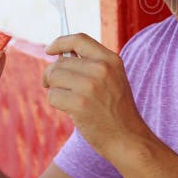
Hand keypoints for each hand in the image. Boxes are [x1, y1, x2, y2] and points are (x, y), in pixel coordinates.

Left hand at [43, 33, 147, 156]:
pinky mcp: (80, 103)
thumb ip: (92, 64)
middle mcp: (102, 69)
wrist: (128, 137)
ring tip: (70, 100)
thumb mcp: (113, 79)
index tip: (50, 50)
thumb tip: (60, 55)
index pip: (79, 39)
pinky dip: (56, 103)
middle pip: (60, 62)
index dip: (60, 42)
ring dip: (55, 89)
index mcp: (111, 59)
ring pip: (53, 77)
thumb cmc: (116, 110)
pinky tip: (71, 111)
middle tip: (58, 87)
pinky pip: (53, 96)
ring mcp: (91, 86)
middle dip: (53, 75)